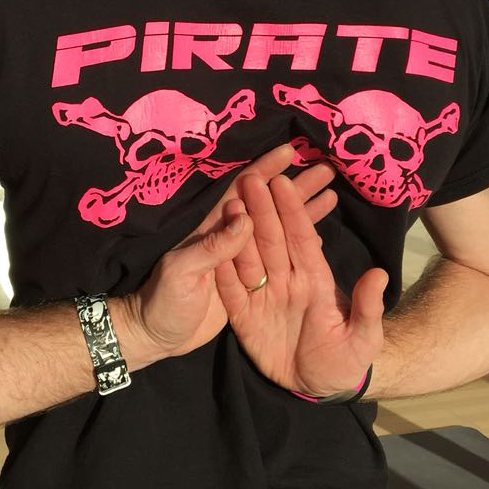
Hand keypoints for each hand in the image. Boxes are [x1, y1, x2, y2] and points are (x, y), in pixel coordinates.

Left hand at [118, 145, 338, 363]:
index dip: (265, 170)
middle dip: (296, 186)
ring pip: (278, 227)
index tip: (290, 152)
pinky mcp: (249, 280)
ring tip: (331, 193)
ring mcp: (241, 258)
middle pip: (268, 206)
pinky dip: (298, 242)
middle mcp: (229, 237)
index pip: (241, 191)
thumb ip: (210, 247)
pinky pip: (278, 255)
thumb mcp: (181, 273)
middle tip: (325, 170)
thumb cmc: (163, 304)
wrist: (157, 337)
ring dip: (302, 211)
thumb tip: (245, 217)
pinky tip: (319, 233)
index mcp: (210, 229)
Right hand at [214, 172, 385, 397]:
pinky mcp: (244, 316)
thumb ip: (367, 308)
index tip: (283, 182)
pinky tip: (212, 245)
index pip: (303, 240)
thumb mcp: (363, 338)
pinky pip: (230, 290)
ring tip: (230, 202)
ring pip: (249, 257)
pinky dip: (221, 268)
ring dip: (239, 231)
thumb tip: (379, 274)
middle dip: (262, 209)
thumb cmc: (345, 360)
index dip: (293, 212)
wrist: (318, 387)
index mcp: (315, 280)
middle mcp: (288, 280)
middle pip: (273, 240)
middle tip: (251, 177)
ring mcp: (264, 296)